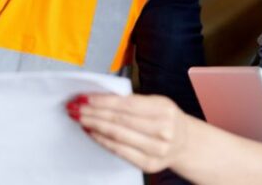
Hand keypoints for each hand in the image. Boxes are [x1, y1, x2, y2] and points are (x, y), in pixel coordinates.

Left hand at [68, 93, 192, 173]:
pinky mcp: (148, 164)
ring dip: (94, 126)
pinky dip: (103, 141)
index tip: (85, 97)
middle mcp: (163, 130)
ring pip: (117, 136)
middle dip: (93, 112)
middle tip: (76, 107)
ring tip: (80, 118)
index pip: (127, 104)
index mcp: (164, 110)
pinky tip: (92, 133)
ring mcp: (156, 149)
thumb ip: (134, 101)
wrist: (185, 144)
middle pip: (120, 120)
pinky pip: (119, 151)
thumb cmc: (166, 119)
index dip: (104, 101)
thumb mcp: (158, 103)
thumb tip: (102, 98)